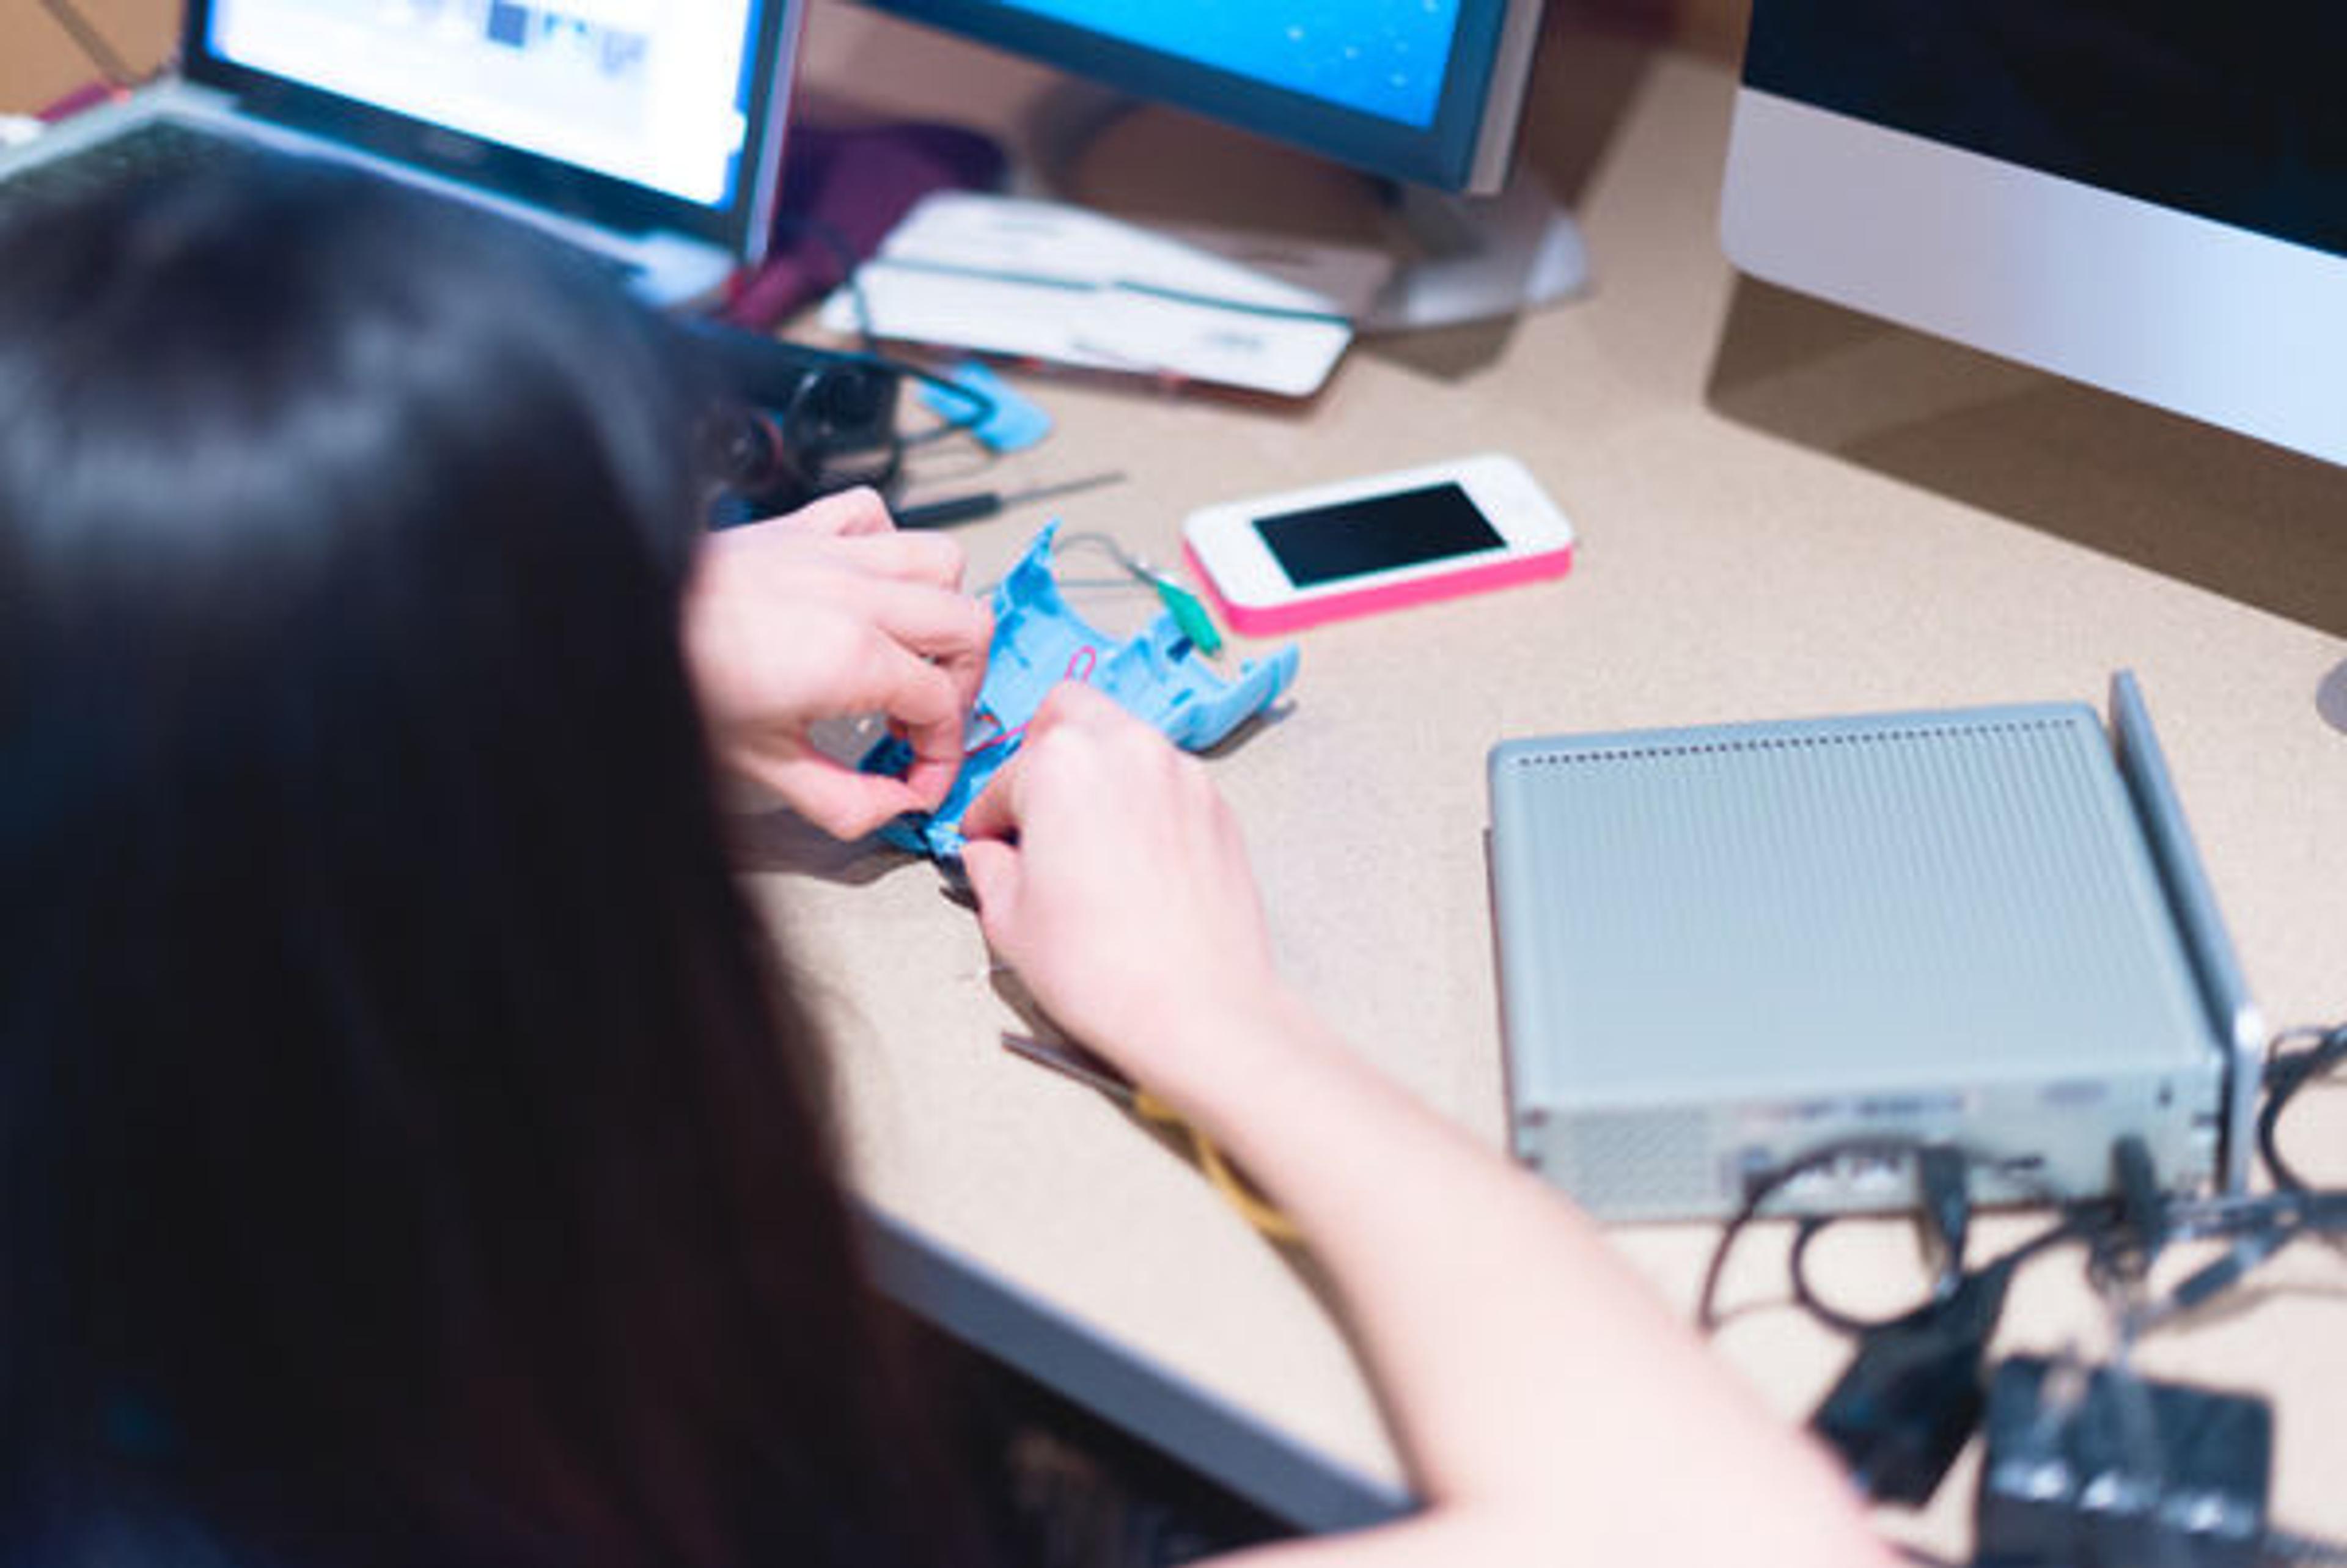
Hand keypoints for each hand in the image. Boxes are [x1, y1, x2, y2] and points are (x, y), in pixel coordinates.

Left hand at [685, 488, 990, 838]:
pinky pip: (873, 515)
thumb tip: (896, 807)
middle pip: (969, 628)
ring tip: (910, 652)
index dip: (942, 755)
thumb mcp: (765, 768)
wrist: (614, 623)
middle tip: (922, 721)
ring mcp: (831, 554)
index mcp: (851, 656)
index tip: (917, 780)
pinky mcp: (799, 529)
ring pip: (941, 562)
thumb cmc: (681, 686)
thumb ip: (844, 800)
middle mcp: (854, 595)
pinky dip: (886, 547)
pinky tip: (866, 589)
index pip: (945, 706)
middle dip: (962, 684)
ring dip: (941, 611)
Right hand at [958, 683, 1296, 1098]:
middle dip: (1042, 753)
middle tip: (1031, 811)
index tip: (989, 841)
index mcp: (1063, 763)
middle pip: (1071, 712)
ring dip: (1097, 773)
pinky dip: (1141, 802)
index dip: (989, 815)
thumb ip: (990, 871)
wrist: (1198, 1009)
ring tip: (1081, 839)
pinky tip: (1128, 859)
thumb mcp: (1010, 920)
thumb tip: (990, 859)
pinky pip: (1166, 781)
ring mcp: (1182, 775)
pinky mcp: (1218, 808)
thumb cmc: (1110, 970)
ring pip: (1126, 740)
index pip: (1005, 773)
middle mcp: (1129, 751)